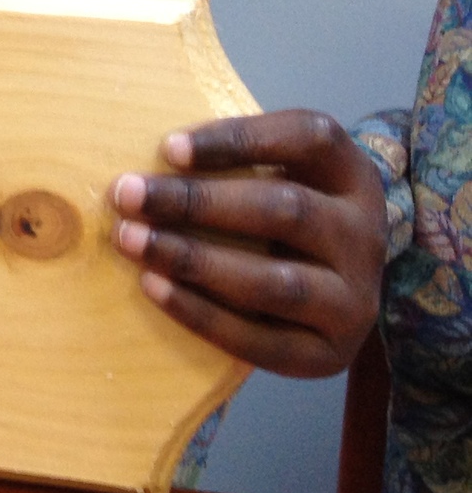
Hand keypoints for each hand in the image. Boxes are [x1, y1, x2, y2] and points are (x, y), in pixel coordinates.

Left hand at [109, 109, 384, 377]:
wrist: (334, 297)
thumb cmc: (280, 219)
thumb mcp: (278, 176)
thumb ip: (231, 164)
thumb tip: (143, 168)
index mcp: (352, 176)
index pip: (309, 139)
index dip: (240, 139)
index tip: (168, 148)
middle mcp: (365, 235)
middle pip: (286, 210)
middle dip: (196, 202)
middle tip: (126, 194)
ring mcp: (355, 299)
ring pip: (275, 281)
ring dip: (193, 260)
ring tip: (131, 241)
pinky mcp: (331, 353)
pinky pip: (262, 339)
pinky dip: (202, 314)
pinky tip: (153, 287)